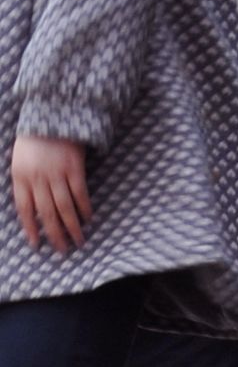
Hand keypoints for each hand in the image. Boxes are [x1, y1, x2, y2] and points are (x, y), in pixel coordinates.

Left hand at [12, 133, 90, 253]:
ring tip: (78, 241)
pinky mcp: (74, 168)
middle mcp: (37, 177)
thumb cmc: (34, 140)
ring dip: (72, 227)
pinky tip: (88, 219)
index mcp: (20, 175)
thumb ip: (24, 183)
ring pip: (64, 208)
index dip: (30, 229)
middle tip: (62, 251)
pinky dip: (84, 209)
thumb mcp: (20, 160)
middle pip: (46, 213)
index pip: (24, 209)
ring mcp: (57, 173)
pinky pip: (80, 194)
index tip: (36, 245)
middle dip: (55, 235)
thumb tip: (31, 211)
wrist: (52, 115)